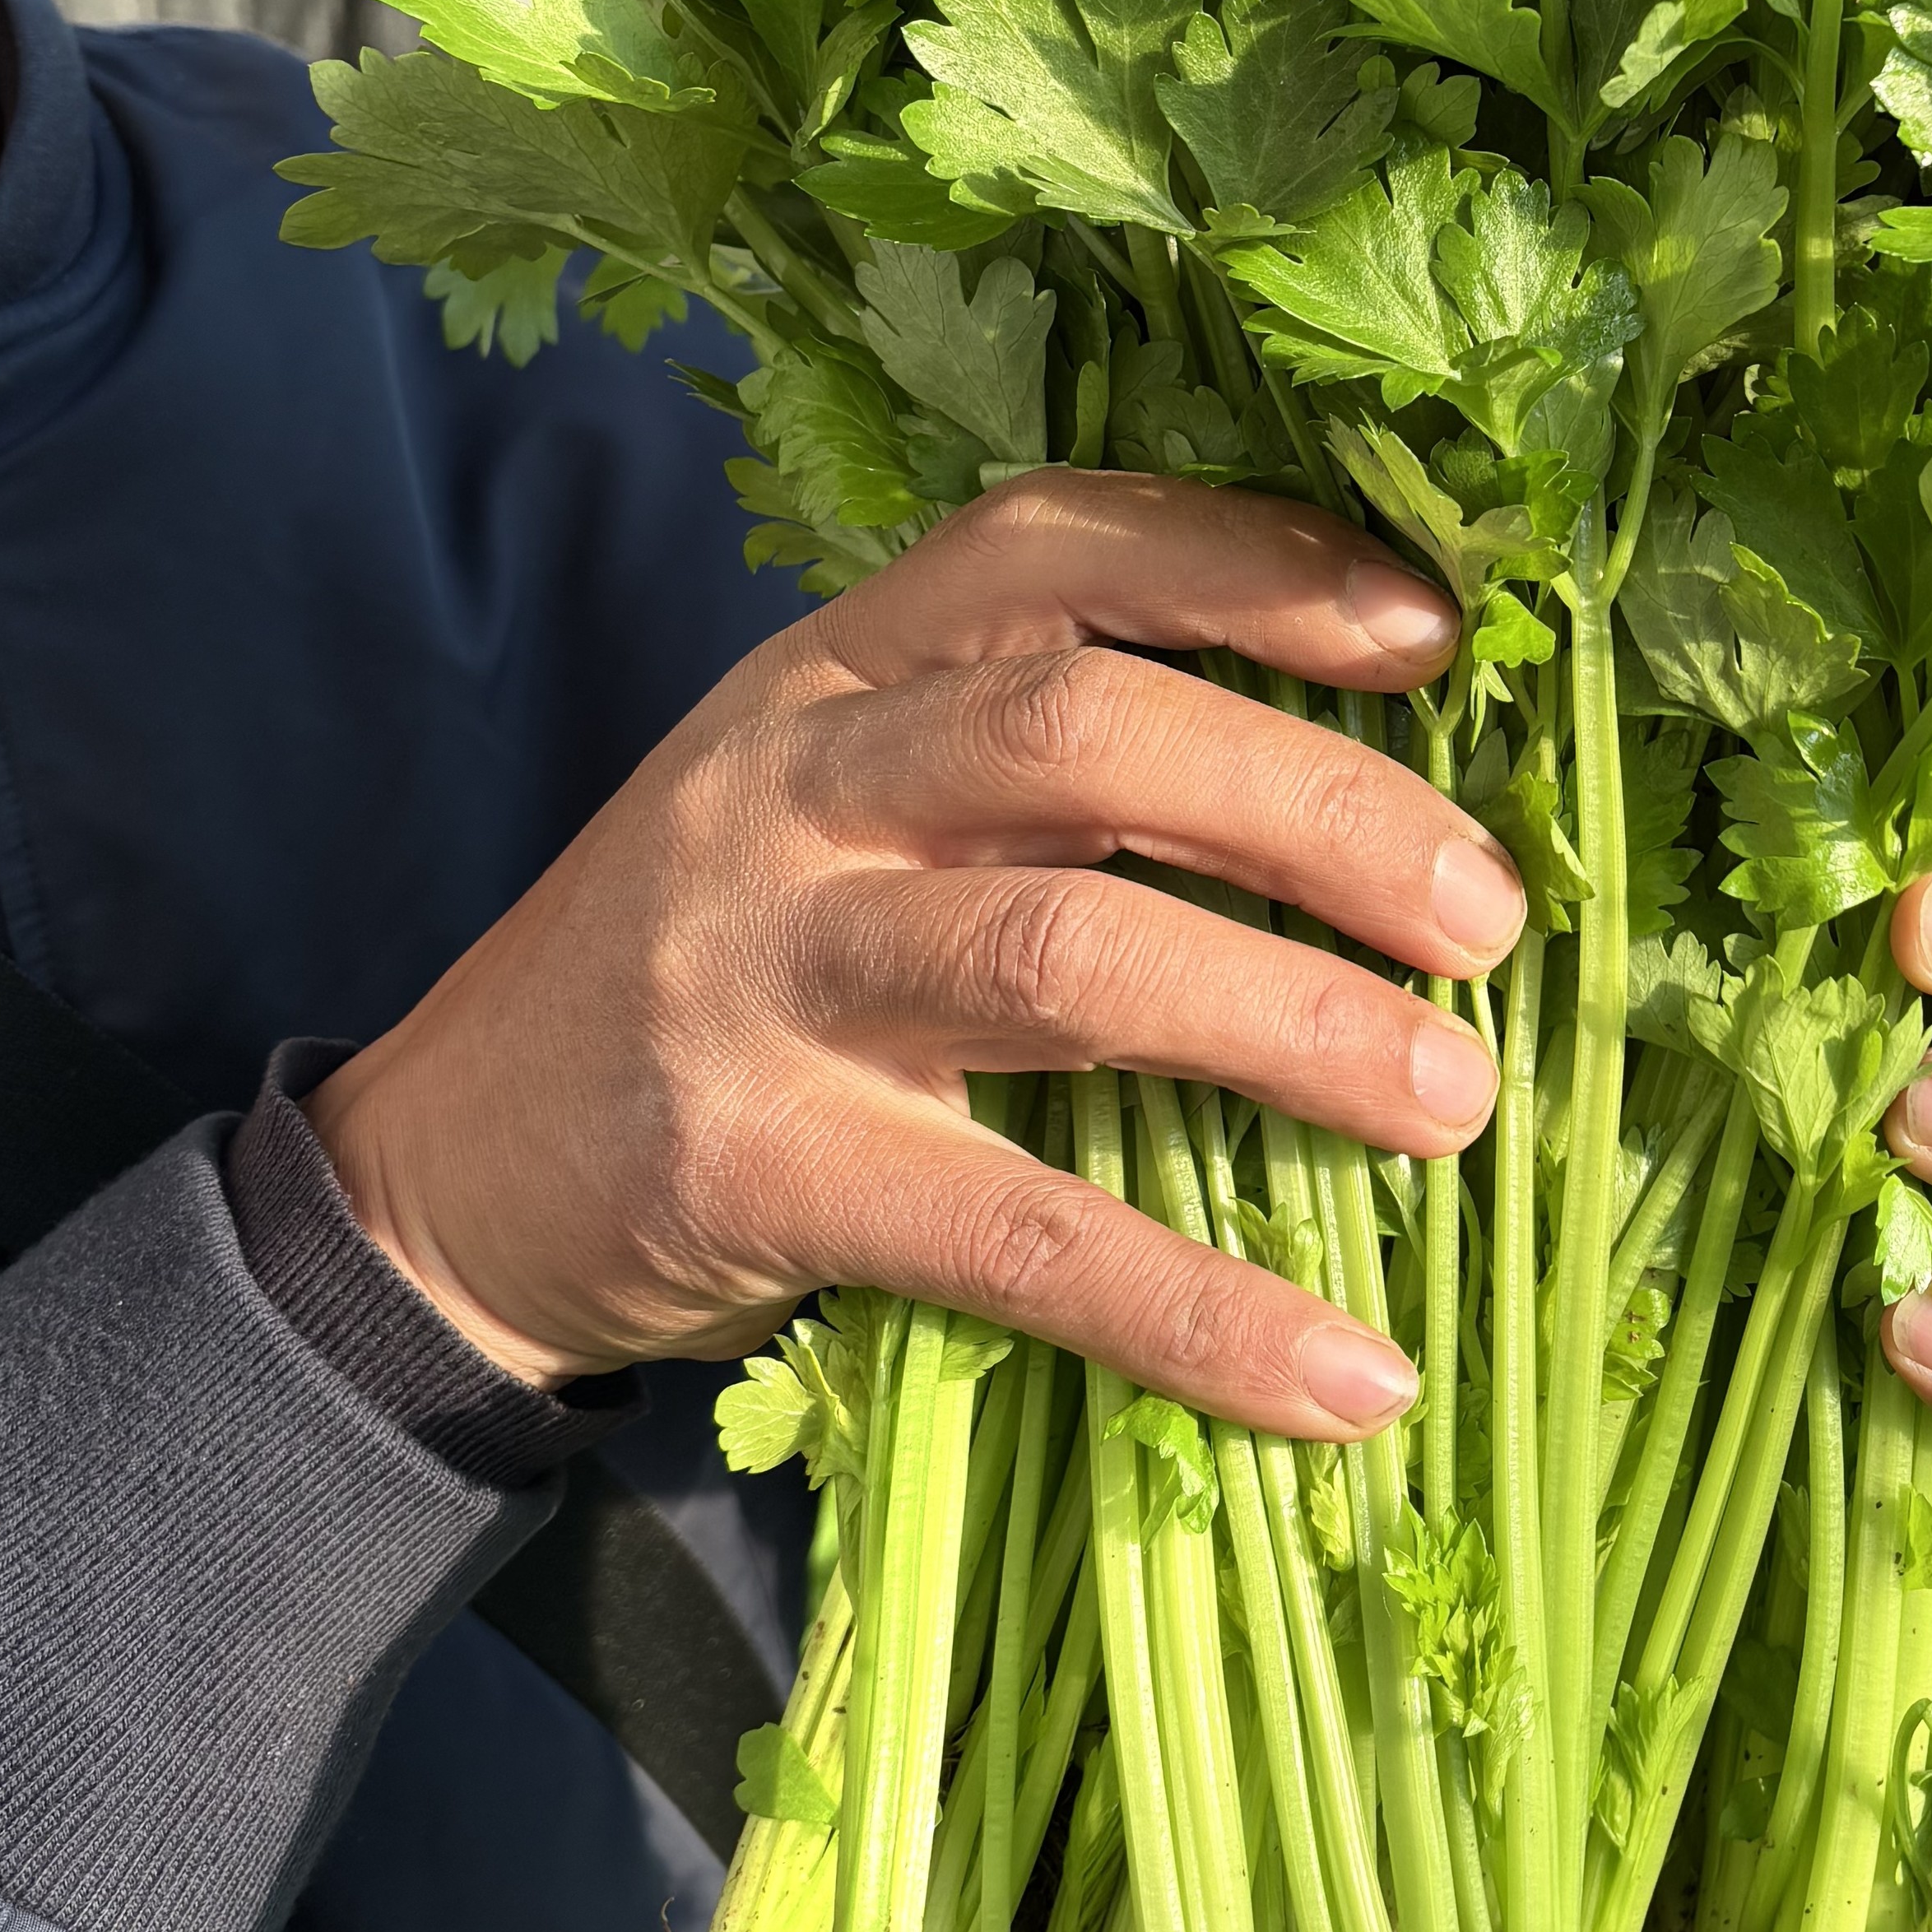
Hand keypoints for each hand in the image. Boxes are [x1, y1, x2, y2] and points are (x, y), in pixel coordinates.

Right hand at [307, 474, 1524, 1436]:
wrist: (444, 1169)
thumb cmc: (732, 970)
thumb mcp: (848, 806)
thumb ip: (1034, 776)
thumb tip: (1375, 824)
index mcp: (843, 665)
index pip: (1056, 549)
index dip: (1256, 567)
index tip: (1435, 631)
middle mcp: (798, 780)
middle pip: (1082, 734)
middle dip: (1314, 810)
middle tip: (1487, 913)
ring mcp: (760, 967)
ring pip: (1058, 957)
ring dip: (1289, 1025)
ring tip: (1456, 1104)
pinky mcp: (750, 1167)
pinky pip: (1015, 1234)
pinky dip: (1197, 1310)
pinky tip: (1346, 1382)